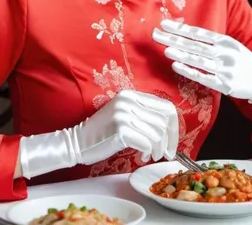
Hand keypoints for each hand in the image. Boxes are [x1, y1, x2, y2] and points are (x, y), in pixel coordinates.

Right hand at [19, 89, 178, 178]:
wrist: (77, 142)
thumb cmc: (103, 133)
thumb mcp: (123, 115)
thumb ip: (143, 115)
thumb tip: (169, 128)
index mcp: (131, 95)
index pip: (165, 106)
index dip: (174, 126)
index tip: (173, 142)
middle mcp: (128, 101)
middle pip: (164, 120)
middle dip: (168, 141)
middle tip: (164, 154)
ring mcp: (124, 113)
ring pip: (157, 133)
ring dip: (157, 149)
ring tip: (150, 155)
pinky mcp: (120, 129)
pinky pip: (147, 142)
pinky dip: (148, 152)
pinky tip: (141, 156)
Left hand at [153, 20, 251, 128]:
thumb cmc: (241, 61)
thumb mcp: (230, 46)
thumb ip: (211, 42)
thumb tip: (185, 34)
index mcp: (225, 41)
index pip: (198, 33)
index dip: (180, 28)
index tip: (164, 24)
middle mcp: (225, 53)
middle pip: (194, 45)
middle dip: (174, 39)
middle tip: (156, 34)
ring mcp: (225, 69)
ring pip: (198, 60)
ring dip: (180, 54)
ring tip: (165, 49)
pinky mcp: (224, 84)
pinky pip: (203, 77)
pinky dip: (189, 71)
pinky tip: (177, 66)